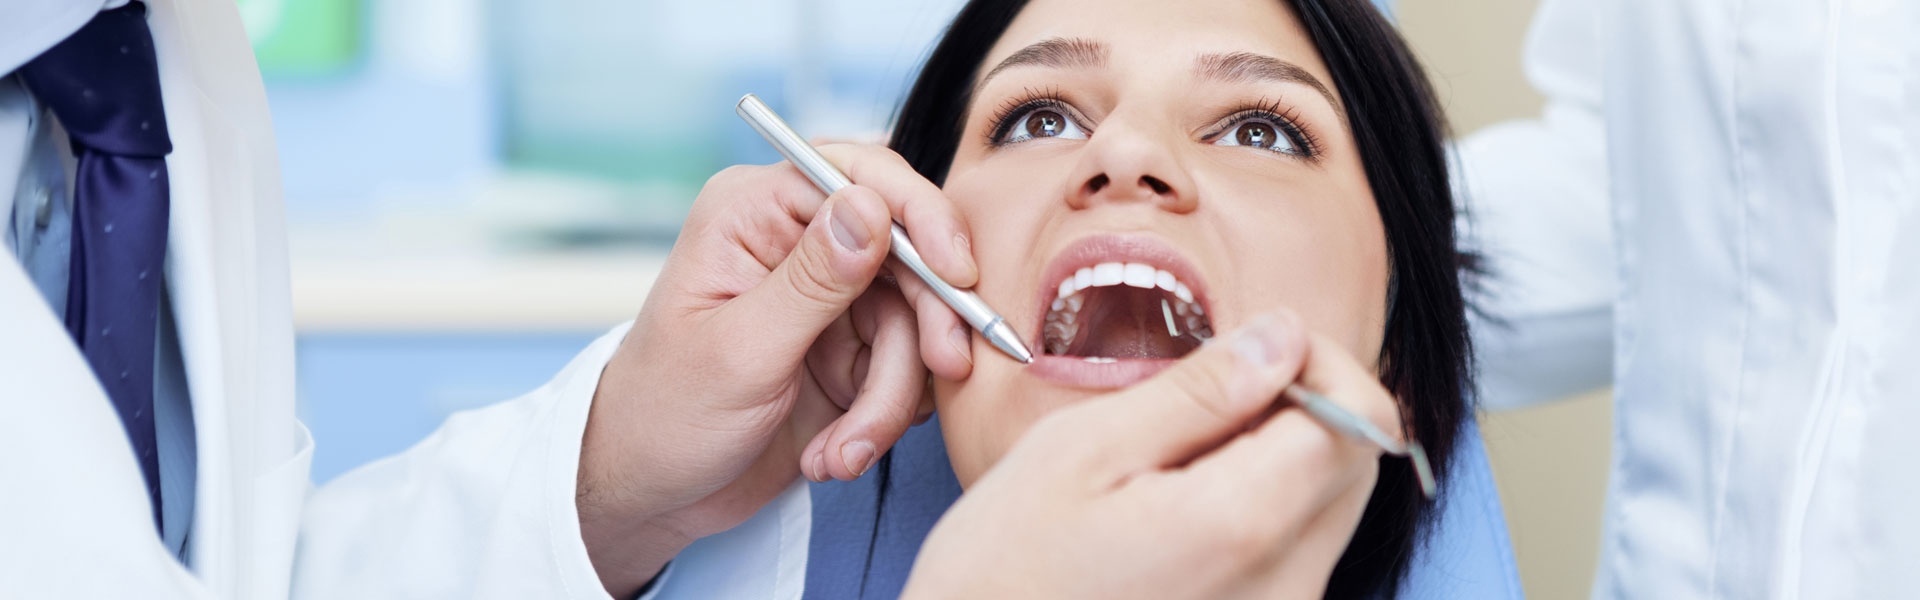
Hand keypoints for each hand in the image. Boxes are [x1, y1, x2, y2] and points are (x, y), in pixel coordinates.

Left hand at [576, 145, 979, 595]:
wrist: (651, 494)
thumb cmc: (664, 416)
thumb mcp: (741, 352)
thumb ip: (812, 281)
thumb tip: (870, 205)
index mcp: (754, 212)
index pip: (860, 177)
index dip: (921, 219)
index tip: (958, 274)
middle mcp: (796, 241)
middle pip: (907, 253)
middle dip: (923, 325)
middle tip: (943, 371)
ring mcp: (828, 297)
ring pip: (912, 323)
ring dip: (889, 399)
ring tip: (842, 453)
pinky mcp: (849, 348)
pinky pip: (904, 369)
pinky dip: (881, 419)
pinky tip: (834, 453)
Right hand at [902, 309, 1403, 599]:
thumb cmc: (1002, 571)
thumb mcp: (1081, 451)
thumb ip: (1197, 392)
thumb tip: (1284, 338)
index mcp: (1242, 526)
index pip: (1358, 417)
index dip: (1320, 358)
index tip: (1258, 342)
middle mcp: (1285, 588)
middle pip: (1358, 464)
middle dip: (1307, 402)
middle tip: (1219, 384)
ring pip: (1331, 509)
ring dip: (1283, 455)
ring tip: (1186, 449)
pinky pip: (1296, 555)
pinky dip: (1261, 508)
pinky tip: (1182, 504)